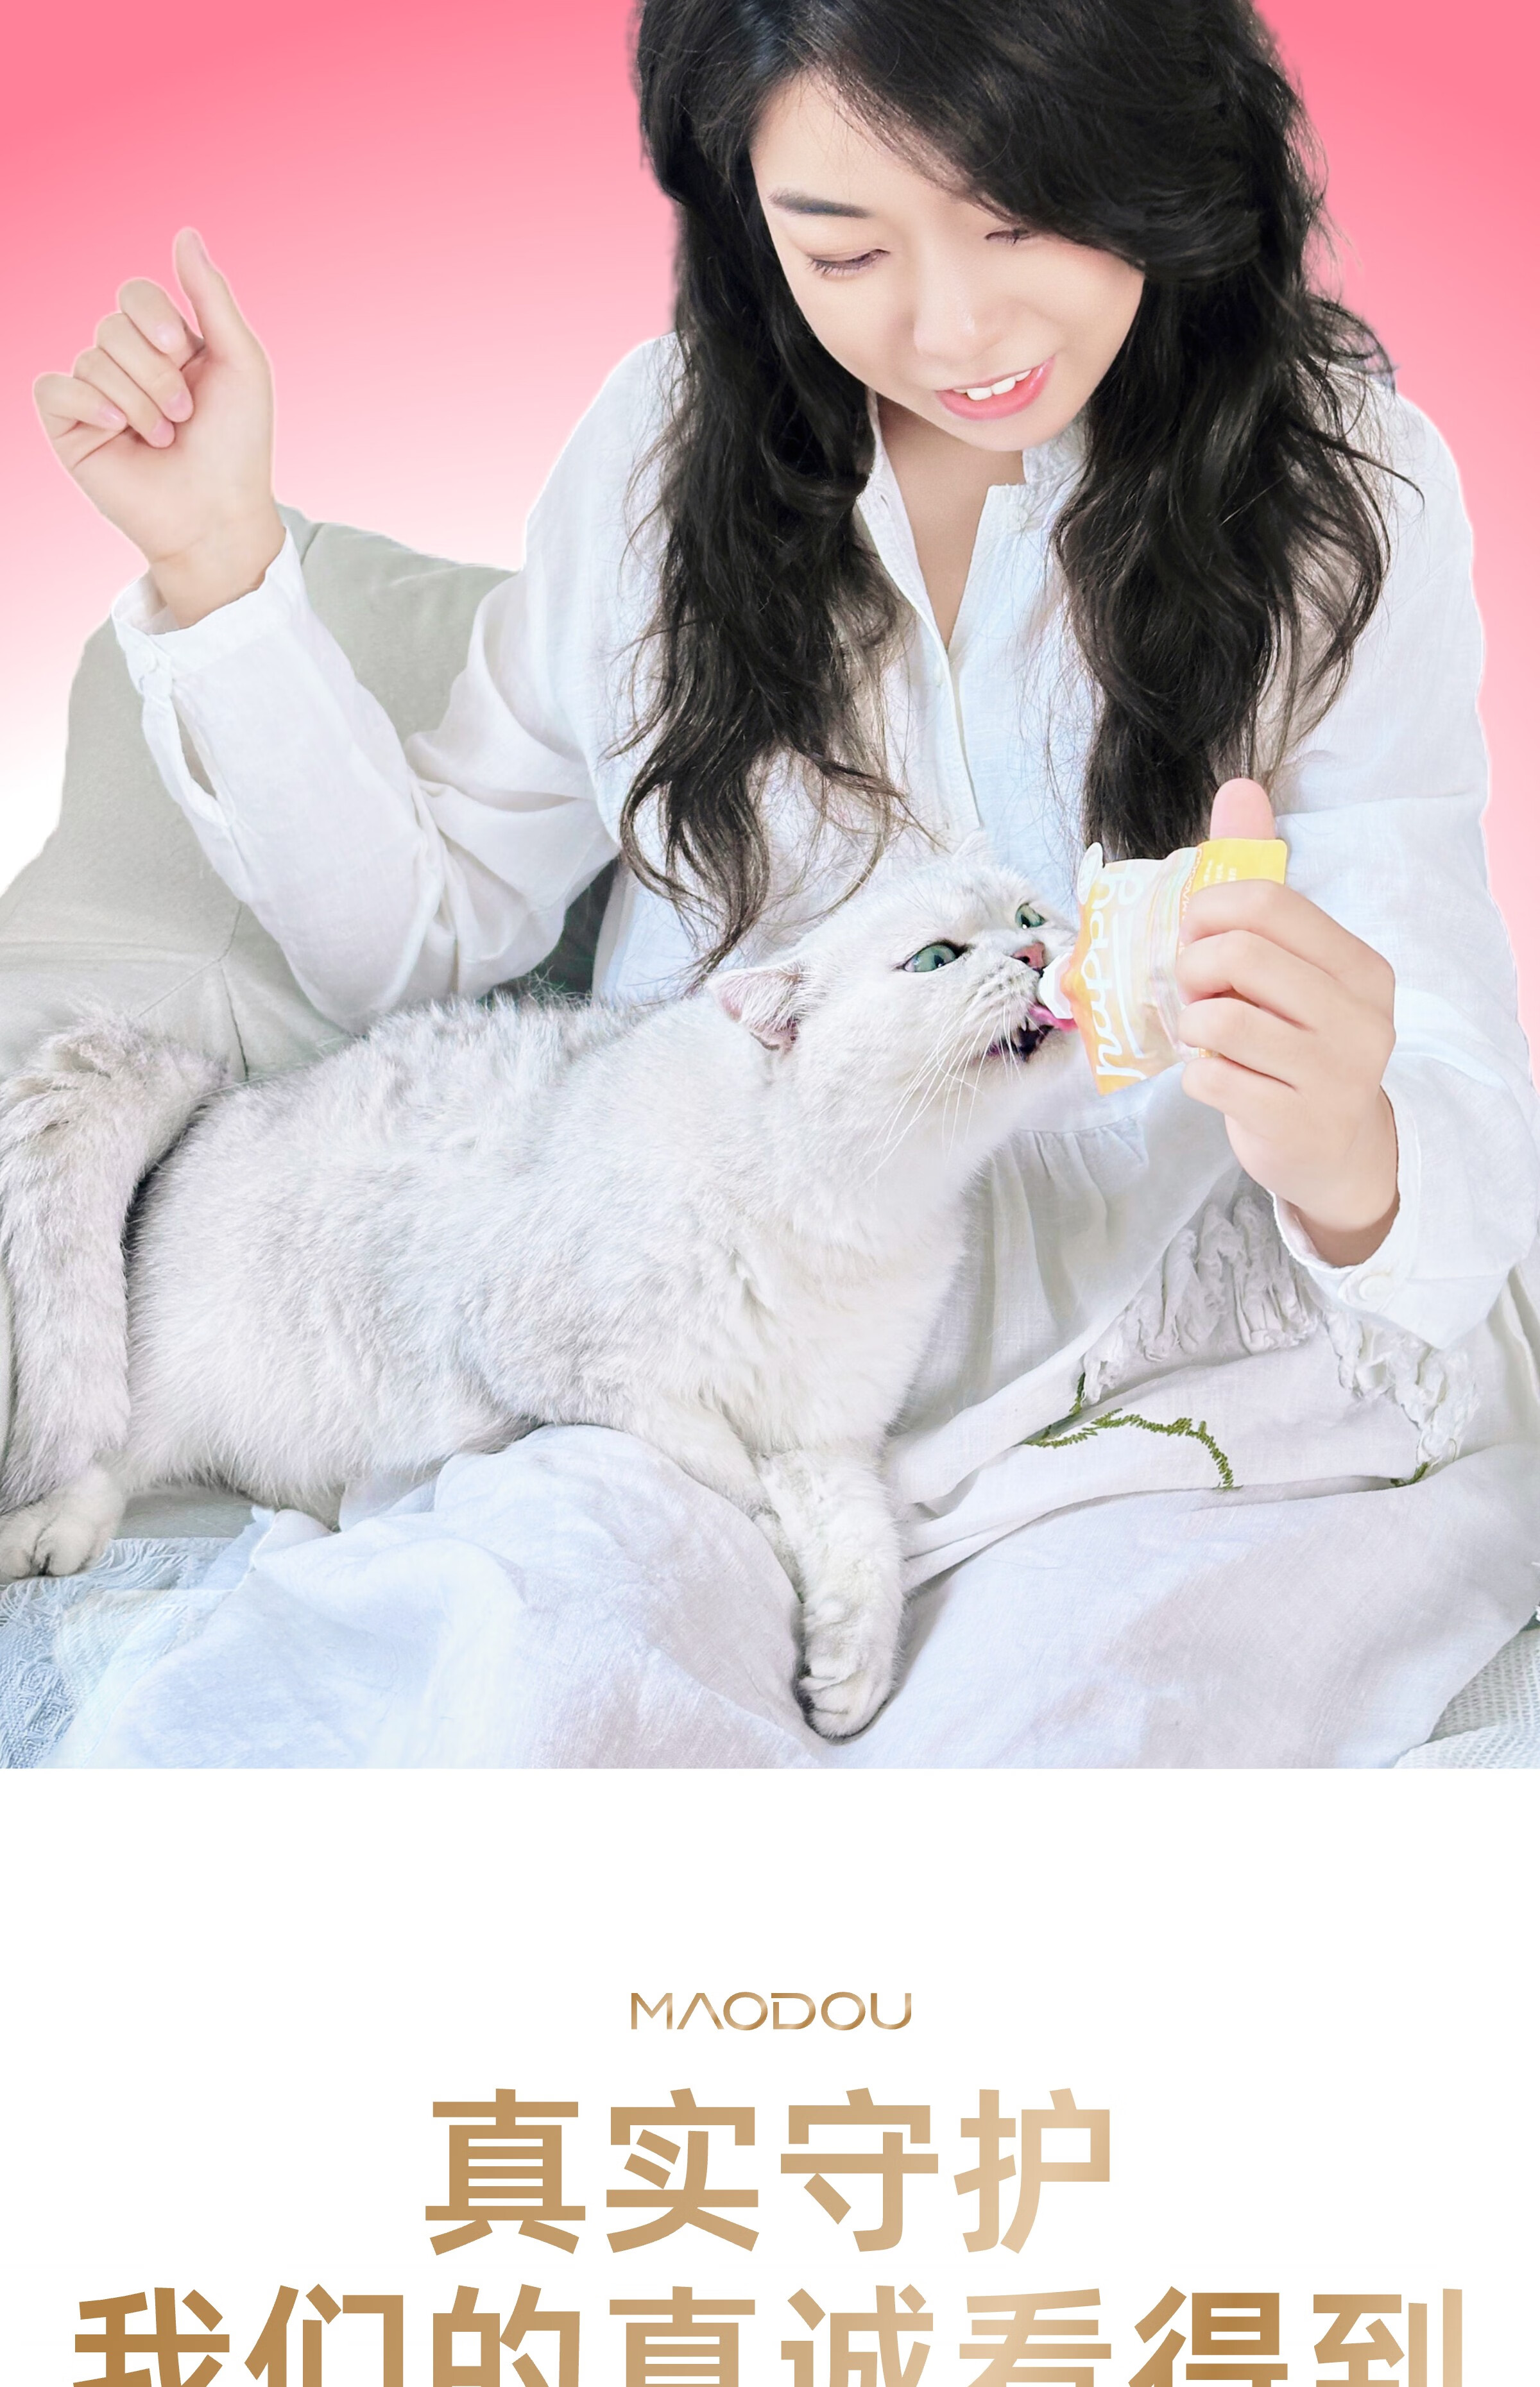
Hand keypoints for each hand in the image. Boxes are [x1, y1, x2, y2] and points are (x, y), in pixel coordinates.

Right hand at [33, 227, 282, 624]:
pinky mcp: (70, 429)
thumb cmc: (238, 446)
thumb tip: (185, 234)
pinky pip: (54, 388)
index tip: (184, 351)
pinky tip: (119, 431)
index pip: (134, 294)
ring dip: (138, 400)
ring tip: (164, 438)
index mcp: (165, 347)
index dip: (156, 316)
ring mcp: (95, 398)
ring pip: (91, 359)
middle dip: (155, 371)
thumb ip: (210, 296)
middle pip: (112, 325)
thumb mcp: (239, 360)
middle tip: (184, 415)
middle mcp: (127, 367)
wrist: (218, 514)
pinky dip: (90, 404)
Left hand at [1176, 779, 1398, 1264]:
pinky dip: (1195, 1075)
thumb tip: (1239, 788)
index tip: (1195, 935)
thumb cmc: (1297, 1042)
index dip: (1207, 912)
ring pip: (1218, 1019)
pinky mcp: (1296, 1122)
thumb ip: (1261, 879)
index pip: (1267, 902)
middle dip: (1191, 968)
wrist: (1333, 1150)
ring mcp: (1333, 1073)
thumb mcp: (1290, 961)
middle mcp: (1360, 1016)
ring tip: (1204, 1035)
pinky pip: (1210, 1078)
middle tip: (1192, 990)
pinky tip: (1217, 1078)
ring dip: (1190, 1025)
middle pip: (1239, 955)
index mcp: (1360, 965)